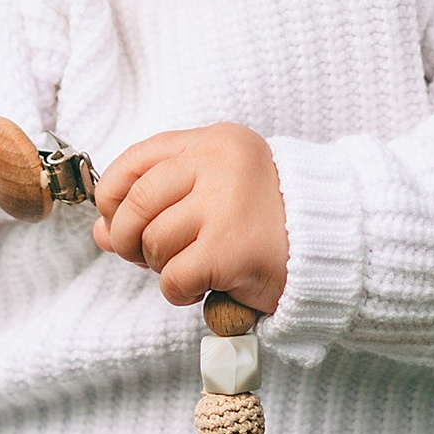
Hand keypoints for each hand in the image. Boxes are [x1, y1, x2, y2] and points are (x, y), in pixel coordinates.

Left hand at [92, 123, 287, 315]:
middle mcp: (220, 164)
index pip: (137, 159)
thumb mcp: (214, 194)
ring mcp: (226, 205)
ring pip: (153, 241)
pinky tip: (203, 286)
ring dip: (162, 266)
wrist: (333, 246)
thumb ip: (158, 205)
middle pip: (137, 202)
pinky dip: (179, 291)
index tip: (115, 218)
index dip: (114, 195)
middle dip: (128, 238)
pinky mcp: (232, 249)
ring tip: (191, 266)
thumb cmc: (269, 220)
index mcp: (215, 142)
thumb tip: (100, 232)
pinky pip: (174, 277)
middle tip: (144, 256)